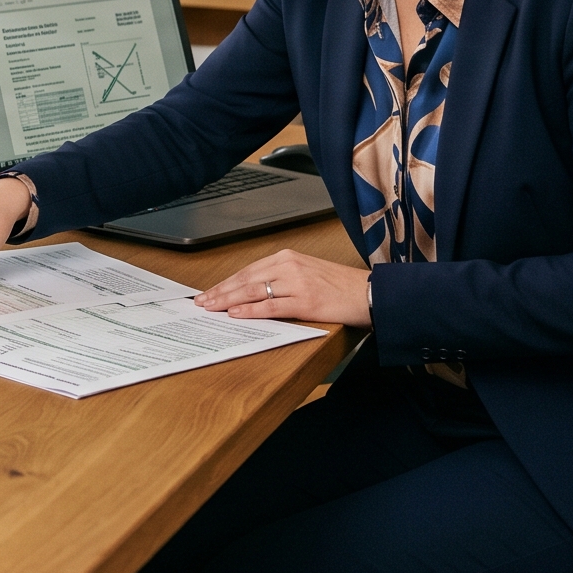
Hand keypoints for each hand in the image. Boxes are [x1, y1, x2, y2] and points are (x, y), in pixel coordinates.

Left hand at [195, 249, 371, 325]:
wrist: (371, 292)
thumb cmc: (340, 286)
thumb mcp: (306, 273)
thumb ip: (280, 278)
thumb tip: (251, 293)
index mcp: (288, 257)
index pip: (248, 270)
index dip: (226, 282)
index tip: (209, 291)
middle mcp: (289, 266)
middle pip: (245, 280)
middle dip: (220, 291)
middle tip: (201, 301)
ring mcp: (297, 283)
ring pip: (253, 292)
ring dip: (228, 301)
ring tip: (211, 308)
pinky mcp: (305, 301)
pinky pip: (271, 306)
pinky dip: (251, 311)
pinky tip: (235, 315)